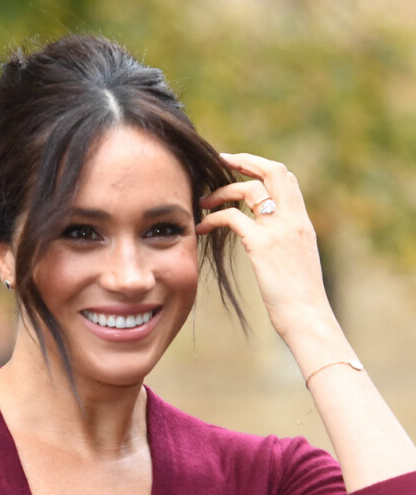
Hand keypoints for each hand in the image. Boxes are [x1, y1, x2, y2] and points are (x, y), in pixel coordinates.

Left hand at [195, 153, 333, 342]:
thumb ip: (285, 244)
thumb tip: (267, 242)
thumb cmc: (300, 298)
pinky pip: (232, 217)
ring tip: (203, 201)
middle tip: (220, 160)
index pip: (286, 179)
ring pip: (249, 189)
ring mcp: (279, 229)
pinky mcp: (262, 245)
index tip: (242, 165)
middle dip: (245, 160)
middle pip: (273, 170)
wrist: (308, 318)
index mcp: (302, 222)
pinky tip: (202, 228)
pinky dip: (213, 217)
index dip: (262, 166)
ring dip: (222, 191)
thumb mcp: (298, 262)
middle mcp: (294, 219)